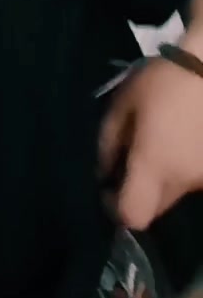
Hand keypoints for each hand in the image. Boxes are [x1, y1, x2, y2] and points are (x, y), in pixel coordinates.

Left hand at [100, 51, 202, 229]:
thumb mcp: (123, 104)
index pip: (134, 216)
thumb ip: (108, 143)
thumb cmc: (165, 80)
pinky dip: (184, 167)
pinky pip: (193, 178)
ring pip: (177, 193)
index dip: (116, 209)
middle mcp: (185, 180)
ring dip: (164, 177)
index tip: (109, 187)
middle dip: (139, 192)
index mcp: (155, 165)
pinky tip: (182, 140)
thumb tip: (104, 173)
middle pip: (155, 210)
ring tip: (162, 142)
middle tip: (133, 161)